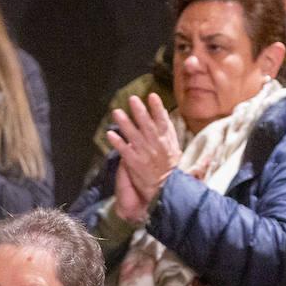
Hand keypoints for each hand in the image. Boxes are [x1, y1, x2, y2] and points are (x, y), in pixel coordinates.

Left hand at [106, 93, 181, 211]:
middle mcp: (155, 146)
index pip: (162, 122)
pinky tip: (110, 134)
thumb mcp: (174, 149)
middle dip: (140, 112)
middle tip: (133, 99)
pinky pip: (125, 151)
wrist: (164, 189)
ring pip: (134, 136)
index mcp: (166, 141)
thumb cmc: (168, 168)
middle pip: (147, 126)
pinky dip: (118, 143)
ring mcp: (144, 154)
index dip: (157, 109)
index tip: (152, 96)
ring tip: (117, 112)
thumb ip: (169, 132)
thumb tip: (164, 114)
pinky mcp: (134, 163)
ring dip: (125, 124)